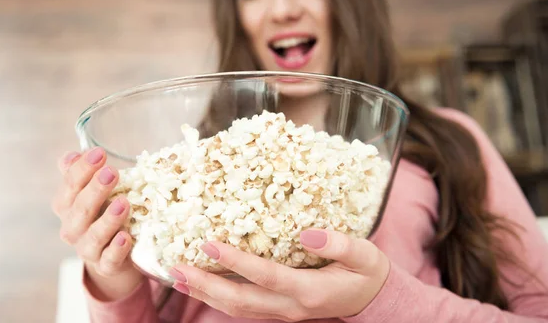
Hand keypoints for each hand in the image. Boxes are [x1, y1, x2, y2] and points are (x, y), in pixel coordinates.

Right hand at [51, 148, 143, 300]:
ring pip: (93, 236)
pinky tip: (125, 237)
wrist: (112, 257)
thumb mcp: (94, 192)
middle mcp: (73, 228)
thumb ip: (83, 173)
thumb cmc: (102, 214)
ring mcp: (88, 249)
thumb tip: (74, 153)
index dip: (83, 169)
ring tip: (123, 203)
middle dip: (95, 190)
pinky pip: (109, 260)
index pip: (70, 185)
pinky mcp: (106, 266)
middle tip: (111, 173)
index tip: (100, 153)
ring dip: (108, 219)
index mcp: (67, 206)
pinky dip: (116, 249)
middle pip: (80, 209)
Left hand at [169, 229, 389, 320]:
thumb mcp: (364, 255)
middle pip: (241, 301)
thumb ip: (339, 244)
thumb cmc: (367, 271)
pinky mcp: (280, 311)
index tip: (209, 244)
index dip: (236, 262)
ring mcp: (284, 313)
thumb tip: (306, 234)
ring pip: (238, 309)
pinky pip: (244, 308)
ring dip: (205, 295)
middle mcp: (292, 307)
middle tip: (176, 268)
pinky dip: (219, 299)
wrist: (372, 298)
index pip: (266, 276)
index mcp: (311, 290)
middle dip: (206, 285)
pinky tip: (202, 286)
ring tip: (177, 278)